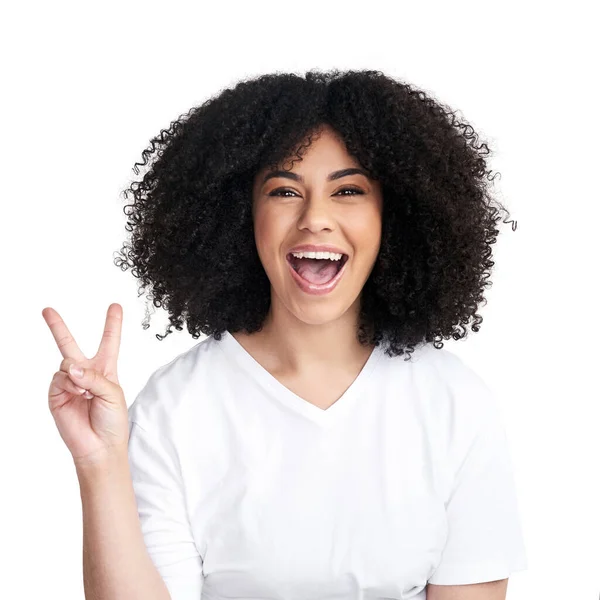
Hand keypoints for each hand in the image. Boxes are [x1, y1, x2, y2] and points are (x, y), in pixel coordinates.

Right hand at [42, 303, 129, 466]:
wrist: (99, 446)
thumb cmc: (112, 420)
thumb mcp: (113, 393)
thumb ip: (94, 377)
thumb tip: (70, 366)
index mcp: (105, 369)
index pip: (109, 341)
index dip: (112, 324)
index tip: (115, 306)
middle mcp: (85, 372)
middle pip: (69, 344)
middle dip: (57, 326)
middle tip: (46, 310)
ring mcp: (69, 382)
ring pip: (66, 362)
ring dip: (78, 376)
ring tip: (87, 394)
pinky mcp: (56, 394)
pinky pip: (59, 378)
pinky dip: (69, 384)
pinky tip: (78, 396)